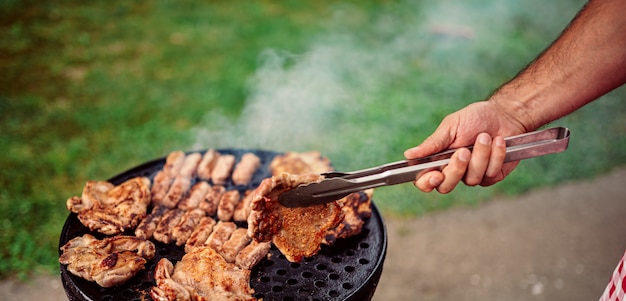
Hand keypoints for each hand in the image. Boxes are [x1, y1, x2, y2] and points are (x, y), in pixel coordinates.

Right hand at [404, 101, 525, 192]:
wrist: (505, 115)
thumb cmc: (475, 118)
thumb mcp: (450, 127)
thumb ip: (432, 144)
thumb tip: (409, 155)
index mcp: (438, 159)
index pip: (424, 180)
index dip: (426, 182)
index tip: (436, 174)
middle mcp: (453, 170)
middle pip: (446, 186)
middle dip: (456, 169)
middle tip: (464, 151)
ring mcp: (473, 175)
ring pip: (471, 179)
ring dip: (480, 155)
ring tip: (485, 136)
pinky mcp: (492, 175)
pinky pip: (490, 175)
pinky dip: (495, 156)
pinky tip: (498, 142)